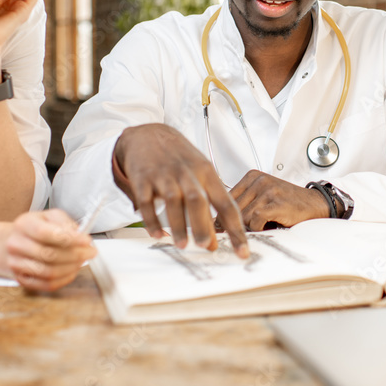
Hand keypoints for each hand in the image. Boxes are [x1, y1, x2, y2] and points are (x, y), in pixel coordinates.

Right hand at [4, 210, 96, 291]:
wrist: (14, 241)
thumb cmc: (36, 228)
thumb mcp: (50, 216)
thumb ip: (65, 223)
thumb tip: (80, 235)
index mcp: (24, 224)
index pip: (46, 233)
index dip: (70, 238)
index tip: (87, 241)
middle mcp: (16, 244)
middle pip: (49, 254)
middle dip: (76, 255)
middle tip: (90, 252)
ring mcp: (16, 263)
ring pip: (48, 272)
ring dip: (71, 268)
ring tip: (82, 261)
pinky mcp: (21, 279)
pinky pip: (46, 284)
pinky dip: (64, 279)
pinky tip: (72, 271)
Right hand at [113, 123, 248, 256]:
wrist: (149, 134)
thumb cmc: (180, 158)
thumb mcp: (200, 174)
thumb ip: (208, 206)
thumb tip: (212, 243)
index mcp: (207, 173)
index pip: (226, 204)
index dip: (236, 229)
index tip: (242, 251)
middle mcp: (187, 173)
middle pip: (198, 200)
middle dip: (203, 225)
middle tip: (207, 246)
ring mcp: (164, 175)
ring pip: (173, 200)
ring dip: (178, 224)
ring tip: (183, 245)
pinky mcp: (143, 178)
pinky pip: (146, 201)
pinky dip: (151, 219)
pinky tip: (157, 234)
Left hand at [231, 171, 328, 230]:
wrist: (314, 205)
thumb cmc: (288, 204)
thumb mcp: (262, 197)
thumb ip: (242, 205)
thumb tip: (216, 222)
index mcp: (252, 177)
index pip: (225, 198)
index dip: (223, 216)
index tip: (222, 228)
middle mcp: (258, 180)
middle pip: (231, 208)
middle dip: (234, 225)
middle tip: (239, 235)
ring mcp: (267, 190)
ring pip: (242, 216)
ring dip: (248, 228)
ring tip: (258, 229)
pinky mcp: (275, 202)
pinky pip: (255, 220)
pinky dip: (258, 229)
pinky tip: (266, 228)